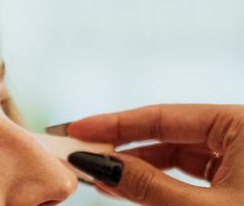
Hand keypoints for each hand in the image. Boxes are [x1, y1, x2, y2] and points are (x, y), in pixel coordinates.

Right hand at [60, 104, 243, 204]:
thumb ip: (148, 187)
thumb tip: (97, 166)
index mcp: (243, 124)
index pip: (164, 116)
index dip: (115, 124)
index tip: (77, 130)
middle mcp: (243, 135)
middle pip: (169, 134)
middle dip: (124, 148)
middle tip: (82, 156)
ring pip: (180, 156)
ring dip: (139, 167)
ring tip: (100, 176)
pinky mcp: (242, 182)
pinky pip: (195, 175)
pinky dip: (162, 182)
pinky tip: (132, 187)